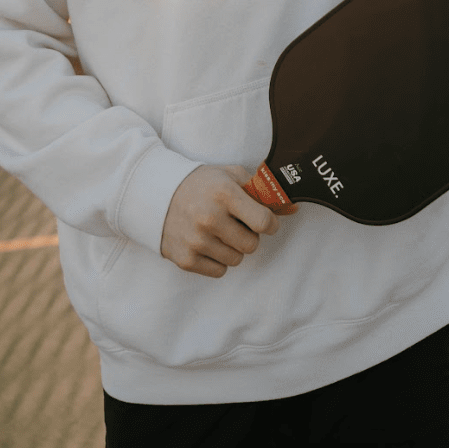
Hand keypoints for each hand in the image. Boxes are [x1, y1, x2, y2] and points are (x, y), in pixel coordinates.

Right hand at [160, 164, 297, 278]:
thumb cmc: (200, 184)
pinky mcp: (186, 259)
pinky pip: (219, 271)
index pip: (263, 221)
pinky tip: (207, 242)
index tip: (264, 220)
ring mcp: (196, 241)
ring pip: (236, 259)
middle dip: (248, 235)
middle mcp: (210, 218)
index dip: (269, 223)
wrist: (155, 193)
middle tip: (235, 223)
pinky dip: (217, 259)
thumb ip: (261, 191)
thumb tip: (293, 208)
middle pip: (251, 245)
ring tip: (218, 231)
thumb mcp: (229, 176)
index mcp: (224, 194)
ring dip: (232, 247)